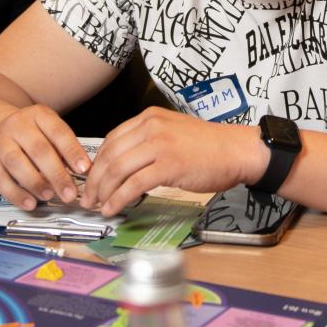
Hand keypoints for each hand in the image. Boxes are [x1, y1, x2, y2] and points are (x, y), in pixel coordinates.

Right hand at [0, 101, 90, 209]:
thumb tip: (86, 171)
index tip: (84, 169)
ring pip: (17, 163)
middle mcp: (17, 126)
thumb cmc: (29, 133)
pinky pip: (0, 180)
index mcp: (38, 115)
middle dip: (56, 174)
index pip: (58, 132)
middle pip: (38, 150)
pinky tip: (30, 203)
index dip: (72, 151)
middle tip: (70, 193)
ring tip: (50, 196)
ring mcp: (0, 143)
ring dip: (35, 183)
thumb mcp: (48, 130)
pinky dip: (16, 194)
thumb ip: (65, 148)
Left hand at [82, 108, 265, 215]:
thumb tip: (123, 165)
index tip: (91, 179)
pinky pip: (133, 185)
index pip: (111, 140)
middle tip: (88, 197)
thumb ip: (148, 142)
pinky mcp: (168, 166)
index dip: (96, 163)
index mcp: (149, 118)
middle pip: (109, 155)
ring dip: (104, 192)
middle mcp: (151, 127)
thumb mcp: (173, 132)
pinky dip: (119, 199)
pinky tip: (114, 208)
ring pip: (118, 170)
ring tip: (99, 206)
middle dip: (94, 180)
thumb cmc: (210, 146)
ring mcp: (160, 145)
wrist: (237, 150)